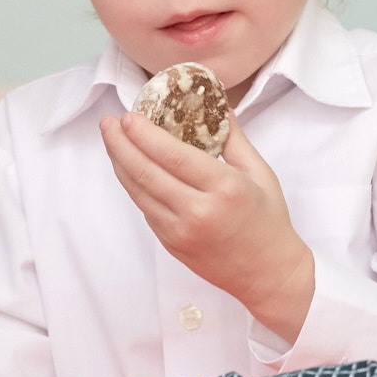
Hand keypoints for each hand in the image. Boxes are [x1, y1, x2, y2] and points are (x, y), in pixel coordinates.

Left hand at [100, 113, 314, 337]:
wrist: (268, 273)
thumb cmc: (268, 220)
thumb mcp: (260, 172)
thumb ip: (234, 137)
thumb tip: (216, 103)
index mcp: (225, 189)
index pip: (174, 156)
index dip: (145, 134)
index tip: (128, 115)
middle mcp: (198, 212)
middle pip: (145, 173)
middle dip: (120, 144)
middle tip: (108, 123)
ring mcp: (180, 231)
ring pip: (138, 192)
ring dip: (120, 163)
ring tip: (112, 139)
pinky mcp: (170, 243)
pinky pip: (145, 208)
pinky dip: (134, 184)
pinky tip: (130, 166)